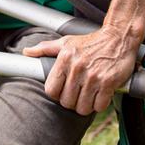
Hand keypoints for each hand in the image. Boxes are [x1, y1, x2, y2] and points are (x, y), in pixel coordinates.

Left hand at [23, 25, 138, 114]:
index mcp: (65, 59)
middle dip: (73, 102)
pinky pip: (99, 106)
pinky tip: (101, 95)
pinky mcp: (109, 82)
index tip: (64, 92)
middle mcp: (78, 68)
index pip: (51, 91)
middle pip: (67, 102)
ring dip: (86, 106)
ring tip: (89, 96)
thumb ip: (45, 48)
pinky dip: (100, 104)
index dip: (57, 95)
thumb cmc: (91, 41)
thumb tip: (26, 52)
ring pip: (83, 108)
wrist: (119, 36)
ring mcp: (94, 77)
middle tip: (79, 94)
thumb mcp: (67, 42)